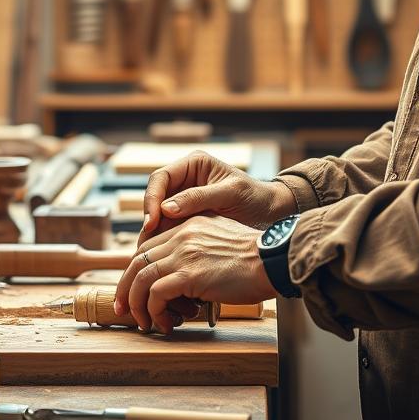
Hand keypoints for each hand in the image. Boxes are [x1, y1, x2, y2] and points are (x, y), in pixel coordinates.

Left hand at [114, 215, 277, 334]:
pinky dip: (155, 312)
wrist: (272, 259)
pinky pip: (157, 295)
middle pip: (137, 261)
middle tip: (123, 309)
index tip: (133, 289)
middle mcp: (181, 236)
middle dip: (125, 288)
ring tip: (144, 322)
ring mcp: (183, 254)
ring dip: (137, 304)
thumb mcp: (220, 241)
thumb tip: (184, 278)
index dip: (136, 270)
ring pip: (141, 279)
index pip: (148, 245)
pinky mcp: (189, 275)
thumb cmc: (254, 257)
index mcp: (188, 225)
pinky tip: (165, 323)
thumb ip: (199, 249)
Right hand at [139, 151, 297, 240]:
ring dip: (153, 232)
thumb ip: (199, 198)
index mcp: (193, 164)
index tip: (152, 221)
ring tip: (150, 252)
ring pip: (158, 214)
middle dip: (149, 218)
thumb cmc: (256, 197)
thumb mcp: (230, 193)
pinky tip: (162, 255)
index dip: (152, 198)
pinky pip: (169, 227)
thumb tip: (166, 208)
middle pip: (155, 196)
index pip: (161, 178)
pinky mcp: (187, 218)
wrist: (272, 214)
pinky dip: (164, 240)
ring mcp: (184, 199)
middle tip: (147, 241)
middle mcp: (185, 179)